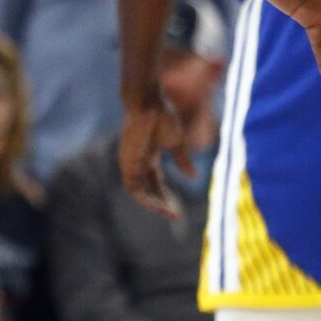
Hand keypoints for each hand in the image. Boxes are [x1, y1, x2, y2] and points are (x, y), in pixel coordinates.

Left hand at [119, 93, 191, 220]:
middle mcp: (137, 162)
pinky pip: (134, 190)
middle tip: (178, 215)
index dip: (167, 195)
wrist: (150, 105)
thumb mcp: (176, 143)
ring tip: (172, 214)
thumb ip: (182, 160)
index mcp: (148, 156)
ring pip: (141, 193)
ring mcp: (131, 164)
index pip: (156, 182)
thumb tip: (193, 177)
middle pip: (149, 189)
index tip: (180, 208)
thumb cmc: (163, 116)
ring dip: (156, 205)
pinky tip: (161, 207)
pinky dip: (147, 200)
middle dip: (163, 203)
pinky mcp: (127, 164)